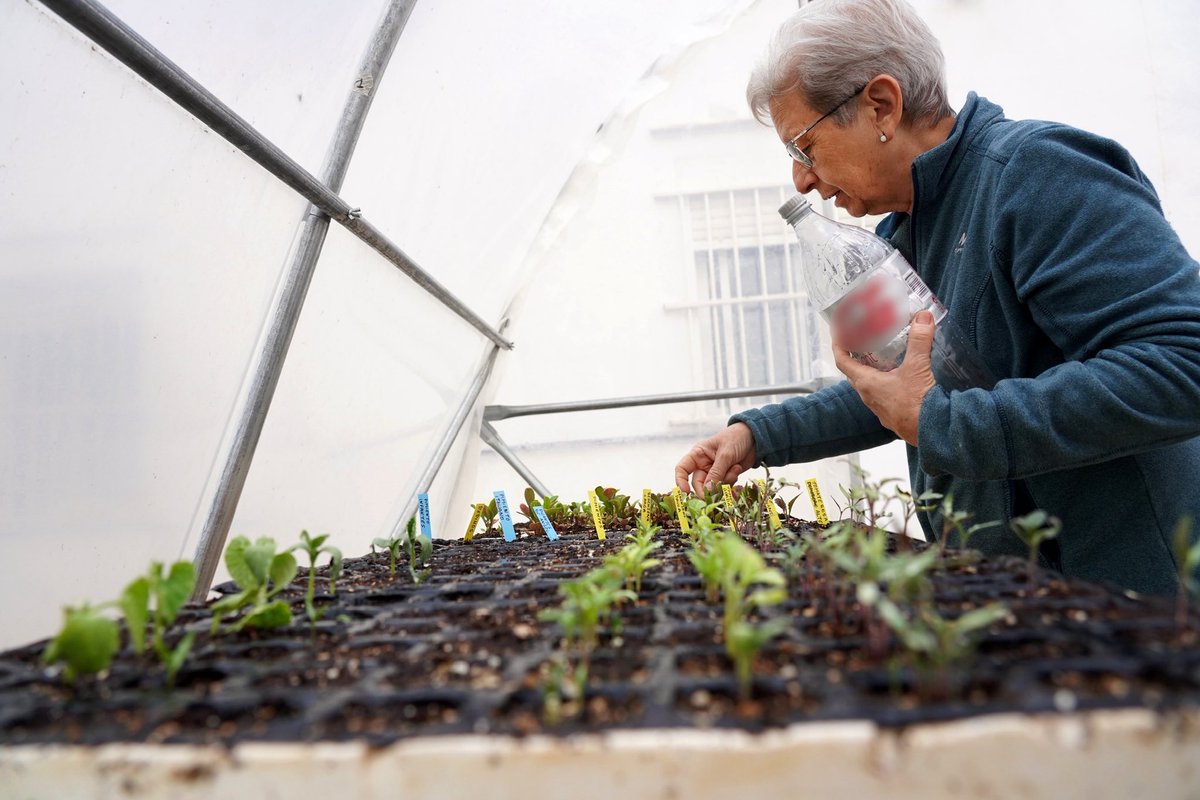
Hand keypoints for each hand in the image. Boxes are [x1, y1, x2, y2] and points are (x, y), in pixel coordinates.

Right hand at [674, 422, 757, 494]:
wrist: (755, 438)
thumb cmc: (736, 438)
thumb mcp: (725, 454)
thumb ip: (716, 473)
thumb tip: (707, 491)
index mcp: (698, 454)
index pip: (682, 469)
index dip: (681, 481)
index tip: (686, 492)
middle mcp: (703, 464)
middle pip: (698, 483)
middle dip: (708, 488)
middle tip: (717, 492)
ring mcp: (715, 472)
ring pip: (713, 487)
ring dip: (724, 482)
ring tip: (735, 468)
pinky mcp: (725, 476)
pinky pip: (724, 487)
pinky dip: (731, 482)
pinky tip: (737, 469)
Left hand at [833, 310, 936, 445]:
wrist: (932, 432)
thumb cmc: (918, 403)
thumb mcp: (918, 367)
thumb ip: (919, 340)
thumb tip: (922, 317)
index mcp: (867, 383)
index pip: (843, 362)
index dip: (838, 347)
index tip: (838, 336)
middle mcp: (869, 397)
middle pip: (855, 374)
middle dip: (856, 358)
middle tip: (862, 343)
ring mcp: (880, 409)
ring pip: (869, 386)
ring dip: (872, 372)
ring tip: (881, 357)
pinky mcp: (892, 416)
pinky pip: (883, 396)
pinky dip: (886, 384)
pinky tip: (899, 378)